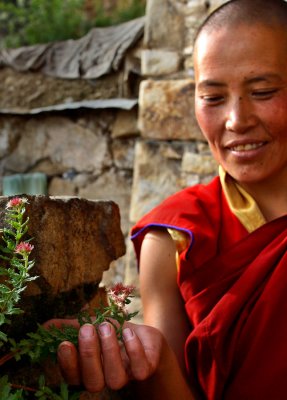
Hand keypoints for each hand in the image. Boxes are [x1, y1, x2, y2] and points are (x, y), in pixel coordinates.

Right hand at [46, 319, 164, 392]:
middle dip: (88, 355)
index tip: (65, 344)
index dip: (68, 364)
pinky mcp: (144, 370)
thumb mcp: (88, 326)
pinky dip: (133, 350)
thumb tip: (43, 326)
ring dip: (109, 350)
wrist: (141, 335)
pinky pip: (139, 369)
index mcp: (87, 371)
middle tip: (87, 329)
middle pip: (93, 382)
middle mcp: (104, 378)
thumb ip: (66, 327)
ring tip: (106, 326)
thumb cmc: (110, 332)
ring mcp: (125, 377)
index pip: (73, 378)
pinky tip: (128, 332)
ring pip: (115, 378)